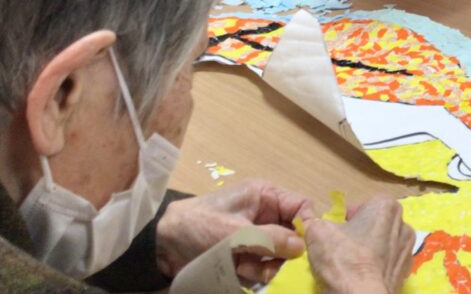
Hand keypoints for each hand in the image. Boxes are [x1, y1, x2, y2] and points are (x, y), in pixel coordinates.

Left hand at [155, 179, 315, 283]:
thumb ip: (269, 238)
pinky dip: (258, 274)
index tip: (308, 249)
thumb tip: (302, 247)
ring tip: (249, 268)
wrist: (162, 246)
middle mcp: (265, 214)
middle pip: (293, 234)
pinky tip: (243, 273)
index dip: (308, 225)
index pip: (301, 206)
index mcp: (265, 196)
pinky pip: (264, 266)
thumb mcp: (235, 232)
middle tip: (280, 267)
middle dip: (288, 252)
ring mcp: (256, 236)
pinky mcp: (247, 255)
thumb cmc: (198, 226)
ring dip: (270, 266)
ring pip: (280, 254)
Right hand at [305, 195, 415, 293]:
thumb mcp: (317, 232)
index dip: (344, 220)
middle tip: (340, 249)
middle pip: (372, 224)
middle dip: (358, 234)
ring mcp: (408, 250)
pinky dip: (376, 268)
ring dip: (367, 251)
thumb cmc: (343, 260)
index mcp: (386, 206)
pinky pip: (387, 264)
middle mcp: (403, 223)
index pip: (360, 207)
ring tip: (350, 265)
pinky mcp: (406, 272)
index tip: (335, 234)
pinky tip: (362, 277)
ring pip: (381, 244)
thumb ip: (315, 221)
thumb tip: (315, 225)